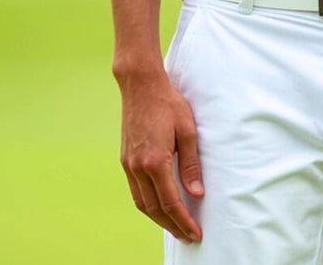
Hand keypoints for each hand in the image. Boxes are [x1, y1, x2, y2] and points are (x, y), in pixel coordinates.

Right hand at [117, 68, 204, 242]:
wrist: (140, 85)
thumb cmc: (167, 103)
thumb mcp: (187, 130)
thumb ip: (191, 164)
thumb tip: (196, 193)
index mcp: (155, 161)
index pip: (170, 202)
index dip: (184, 221)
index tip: (195, 233)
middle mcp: (138, 167)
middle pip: (154, 209)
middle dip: (172, 226)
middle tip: (188, 236)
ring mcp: (129, 164)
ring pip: (142, 203)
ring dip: (158, 219)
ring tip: (175, 226)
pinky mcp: (125, 159)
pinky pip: (135, 191)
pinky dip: (148, 204)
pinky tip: (159, 205)